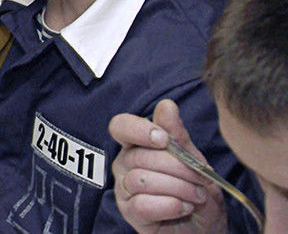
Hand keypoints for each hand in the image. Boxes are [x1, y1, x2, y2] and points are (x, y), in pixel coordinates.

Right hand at [108, 99, 225, 233]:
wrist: (207, 224)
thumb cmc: (197, 188)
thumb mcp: (194, 158)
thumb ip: (178, 134)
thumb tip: (167, 105)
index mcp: (136, 144)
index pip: (120, 126)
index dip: (139, 130)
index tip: (164, 139)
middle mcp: (124, 164)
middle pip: (140, 156)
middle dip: (178, 167)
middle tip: (201, 178)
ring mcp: (124, 189)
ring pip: (142, 180)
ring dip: (178, 188)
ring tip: (197, 196)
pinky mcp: (130, 213)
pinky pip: (143, 205)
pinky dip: (170, 206)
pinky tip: (184, 208)